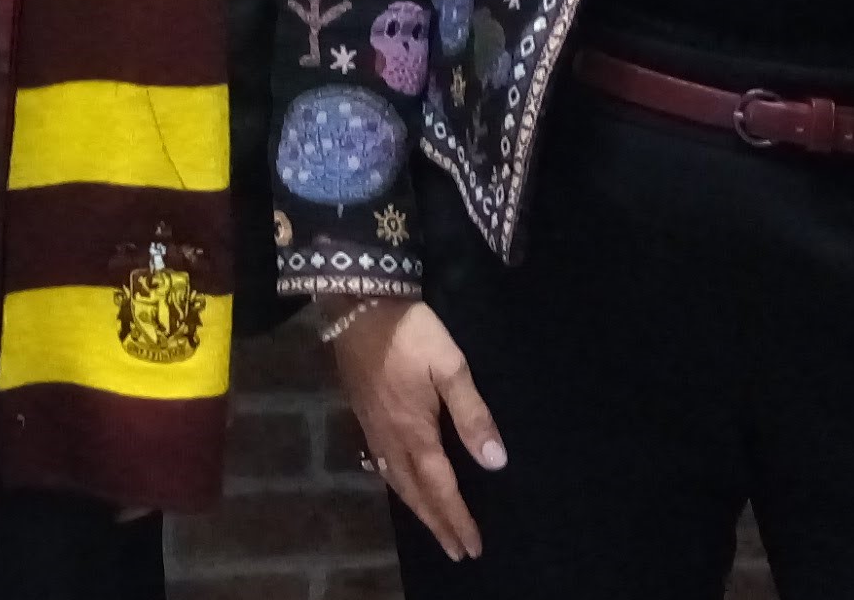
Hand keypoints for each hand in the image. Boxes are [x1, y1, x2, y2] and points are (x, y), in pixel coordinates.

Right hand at [327, 299, 504, 562]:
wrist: (358, 303)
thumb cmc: (411, 333)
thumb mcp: (451, 366)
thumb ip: (472, 414)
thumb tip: (495, 461)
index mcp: (415, 431)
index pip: (441, 487)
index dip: (457, 518)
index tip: (473, 546)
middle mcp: (391, 437)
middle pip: (416, 492)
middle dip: (437, 523)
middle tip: (457, 550)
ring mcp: (372, 426)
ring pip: (395, 480)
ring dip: (416, 508)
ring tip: (432, 526)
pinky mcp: (362, 412)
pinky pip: (381, 462)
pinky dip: (395, 483)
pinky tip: (397, 481)